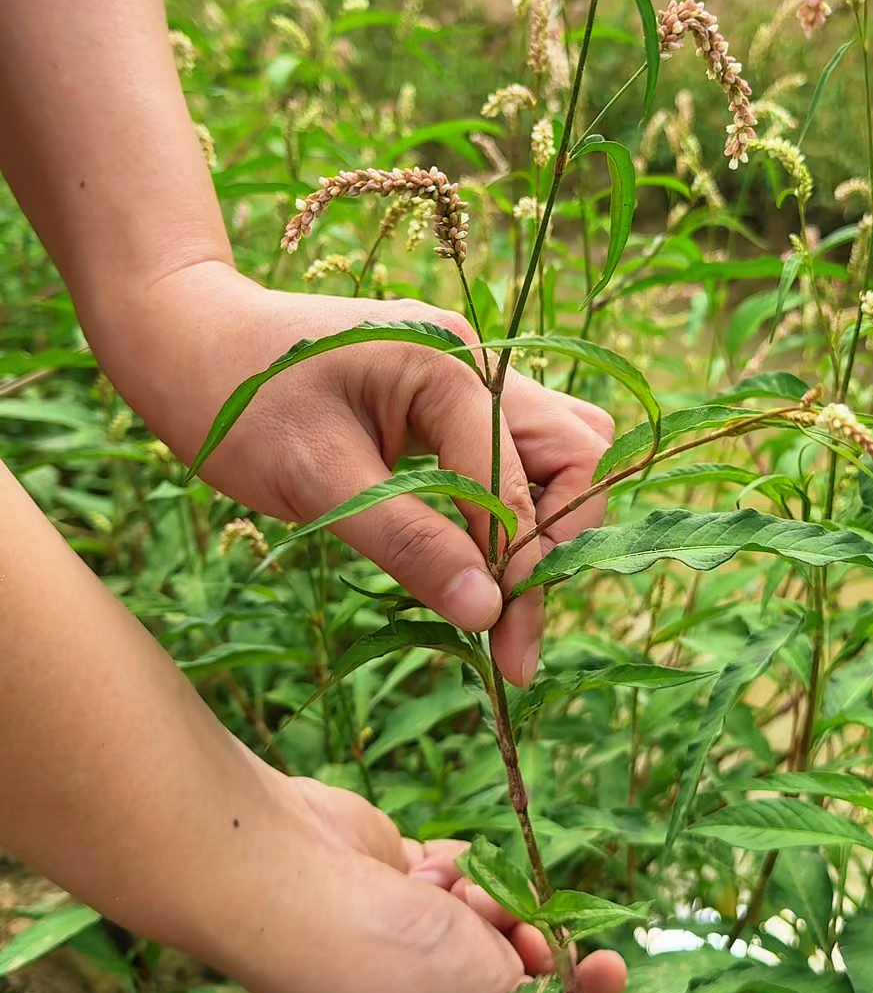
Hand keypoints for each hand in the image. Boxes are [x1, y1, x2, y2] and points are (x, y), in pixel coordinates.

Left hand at [108, 261, 613, 683]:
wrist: (180, 338)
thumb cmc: (235, 399)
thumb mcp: (315, 481)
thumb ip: (409, 542)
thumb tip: (488, 611)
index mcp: (448, 364)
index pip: (526, 484)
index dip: (526, 573)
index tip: (508, 654)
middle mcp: (474, 362)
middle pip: (572, 457)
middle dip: (553, 548)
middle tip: (511, 634)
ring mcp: (464, 377)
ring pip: (554, 454)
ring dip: (540, 526)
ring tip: (498, 601)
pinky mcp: (444, 401)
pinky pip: (509, 456)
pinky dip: (505, 512)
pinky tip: (468, 562)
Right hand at [236, 774, 645, 992]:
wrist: (294, 882)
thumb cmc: (395, 971)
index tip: (607, 966)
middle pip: (523, 979)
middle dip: (534, 945)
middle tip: (535, 930)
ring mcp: (409, 952)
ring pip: (497, 920)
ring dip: (490, 903)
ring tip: (458, 902)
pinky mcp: (398, 890)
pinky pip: (461, 878)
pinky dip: (452, 872)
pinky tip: (418, 875)